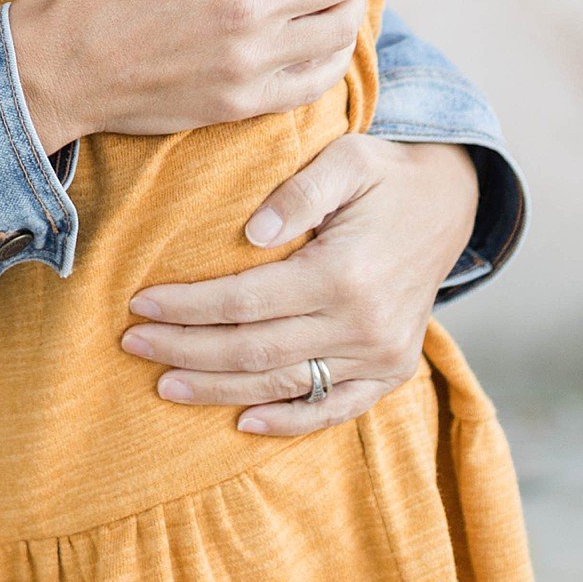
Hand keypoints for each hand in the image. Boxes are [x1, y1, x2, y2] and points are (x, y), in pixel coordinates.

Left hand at [120, 133, 478, 430]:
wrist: (450, 205)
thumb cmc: (385, 175)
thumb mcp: (348, 158)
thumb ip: (300, 191)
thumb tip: (252, 232)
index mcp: (344, 274)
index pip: (245, 302)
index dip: (187, 307)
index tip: (138, 304)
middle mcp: (363, 325)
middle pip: (254, 351)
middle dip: (185, 349)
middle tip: (132, 344)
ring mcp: (380, 355)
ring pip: (283, 386)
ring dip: (218, 390)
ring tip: (163, 384)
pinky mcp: (390, 371)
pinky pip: (333, 408)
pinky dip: (287, 421)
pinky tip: (242, 423)